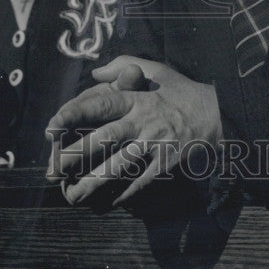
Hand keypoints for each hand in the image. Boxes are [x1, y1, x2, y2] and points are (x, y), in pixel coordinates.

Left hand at [45, 55, 221, 205]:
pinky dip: (124, 193)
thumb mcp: (155, 69)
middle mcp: (142, 121)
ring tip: (73, 195)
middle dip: (76, 154)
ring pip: (119, 166)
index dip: (73, 114)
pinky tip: (109, 202)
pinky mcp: (166, 163)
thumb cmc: (181, 90)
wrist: (217, 113)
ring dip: (94, 182)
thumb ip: (122, 66)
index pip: (99, 105)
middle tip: (53, 168)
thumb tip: (94, 72)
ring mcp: (154, 144)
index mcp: (135, 98)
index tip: (51, 125)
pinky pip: (141, 181)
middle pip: (104, 138)